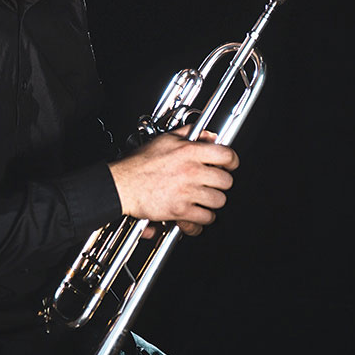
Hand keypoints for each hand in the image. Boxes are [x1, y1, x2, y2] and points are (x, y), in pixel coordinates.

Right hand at [108, 126, 238, 236]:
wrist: (122, 184)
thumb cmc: (140, 163)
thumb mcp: (166, 139)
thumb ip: (190, 134)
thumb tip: (209, 135)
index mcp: (190, 152)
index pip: (226, 155)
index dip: (232, 161)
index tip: (230, 165)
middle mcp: (192, 171)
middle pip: (226, 181)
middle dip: (222, 183)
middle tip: (214, 183)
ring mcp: (187, 192)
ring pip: (218, 201)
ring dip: (213, 202)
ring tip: (205, 199)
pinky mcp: (180, 210)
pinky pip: (204, 219)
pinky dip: (202, 220)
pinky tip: (197, 215)